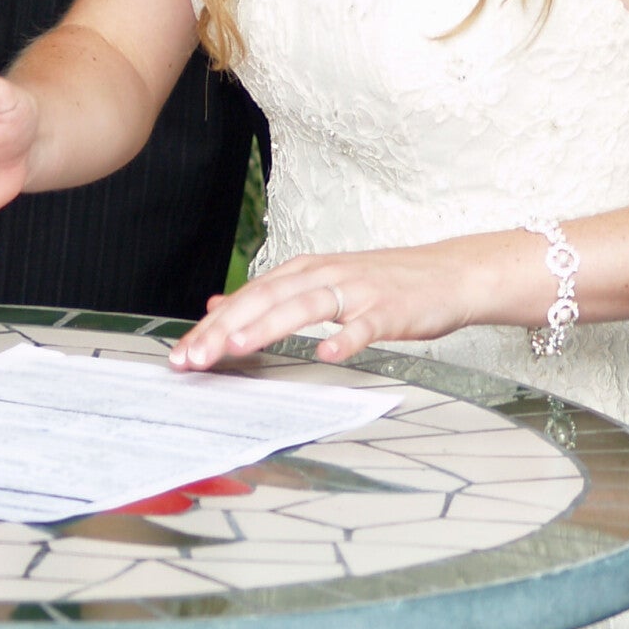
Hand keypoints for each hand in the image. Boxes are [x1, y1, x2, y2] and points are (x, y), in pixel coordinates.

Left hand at [171, 240, 489, 371]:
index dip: (212, 325)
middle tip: (194, 357)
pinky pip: (364, 326)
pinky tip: (329, 355)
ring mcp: (357, 291)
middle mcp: (324, 275)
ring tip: (239, 345)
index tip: (182, 354)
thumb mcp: (319, 283)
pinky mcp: (388, 309)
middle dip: (226, 328)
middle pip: (267, 298)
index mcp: (303, 271)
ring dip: (270, 325)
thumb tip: (220, 306)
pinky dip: (346, 339)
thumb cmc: (381, 285)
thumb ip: (271, 296)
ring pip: (305, 306)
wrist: (446, 274)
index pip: (248, 297)